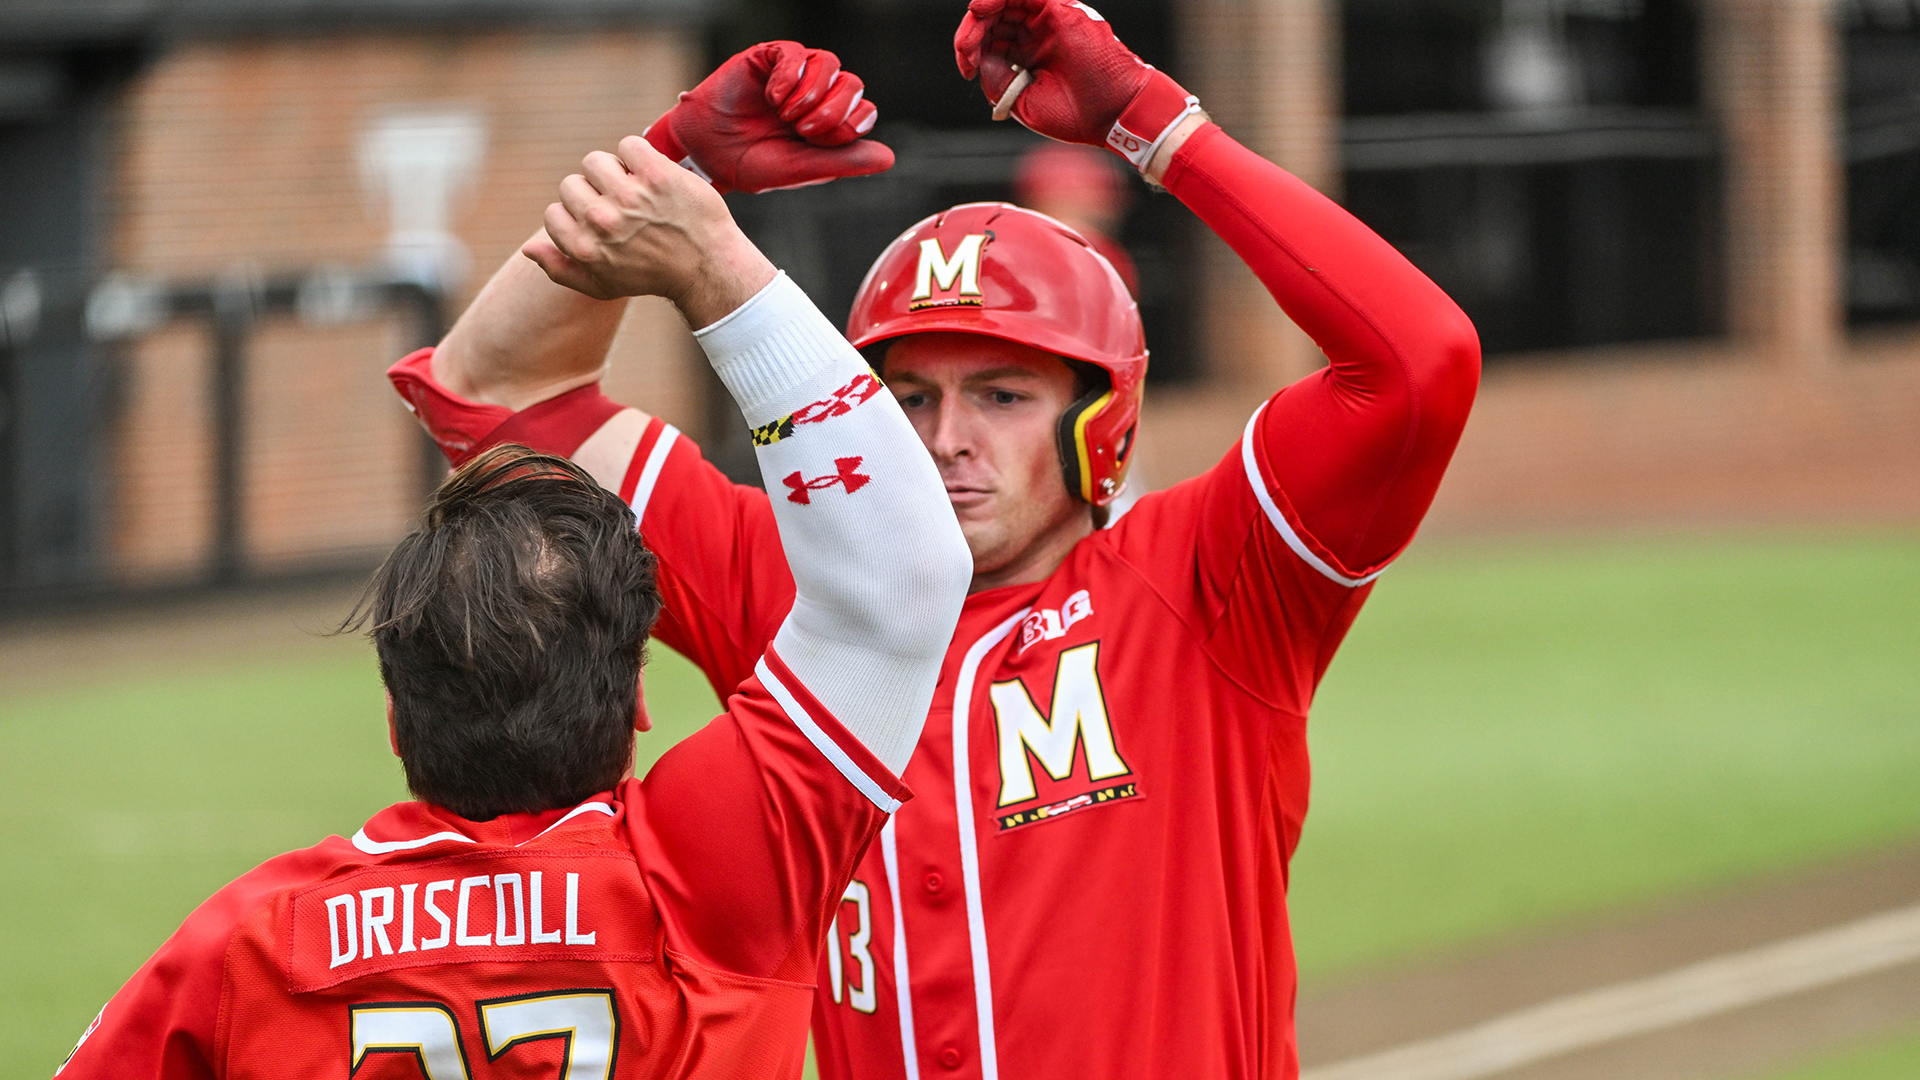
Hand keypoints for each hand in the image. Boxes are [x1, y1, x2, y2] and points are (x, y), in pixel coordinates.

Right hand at [523, 135, 776, 327]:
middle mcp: (601, 222)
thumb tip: (527, 249)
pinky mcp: (655, 174)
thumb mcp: (603, 286)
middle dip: (595, 193)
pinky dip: (639, 155)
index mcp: (583, 247)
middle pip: (572, 184)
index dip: (577, 214)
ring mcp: (628, 196)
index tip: (602, 222)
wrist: (708, 267)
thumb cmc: (653, 277)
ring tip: (636, 189)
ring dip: (614, 171)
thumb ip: (561, 270)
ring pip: (596, 160)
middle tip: (623, 208)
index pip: (553, 211)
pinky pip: (629, 145)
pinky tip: (652, 175)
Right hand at [645, 41, 895, 193]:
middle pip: (853, 85)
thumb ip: (843, 160)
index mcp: (829, 124)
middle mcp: (817, 96)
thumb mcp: (800, 168)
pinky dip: (790, 75)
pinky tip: (774, 98)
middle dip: (834, 110)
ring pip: (830, 64)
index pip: (864, 111)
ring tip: (787, 115)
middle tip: (804, 130)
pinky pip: (795, 53)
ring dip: (813, 92)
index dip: (852, 124)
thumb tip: (889, 157)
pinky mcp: (769, 58)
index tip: (821, 142)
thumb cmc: (751, 163)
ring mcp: (795, 74)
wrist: (705, 152)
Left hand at [954, 0, 1199, 171]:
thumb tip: (982, 59)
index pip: (990, 42)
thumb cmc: (1077, 114)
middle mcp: (1035, 36)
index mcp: (1026, 58)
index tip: (967, 70)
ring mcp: (1047, 22)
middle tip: (966, 52)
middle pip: (994, 20)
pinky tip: (982, 7)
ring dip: (982, 11)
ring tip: (973, 25)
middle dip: (972, 33)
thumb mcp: (1025, 104)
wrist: (1114, 111)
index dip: (971, 50)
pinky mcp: (1059, 10)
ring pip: (1006, 2)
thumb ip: (999, 82)